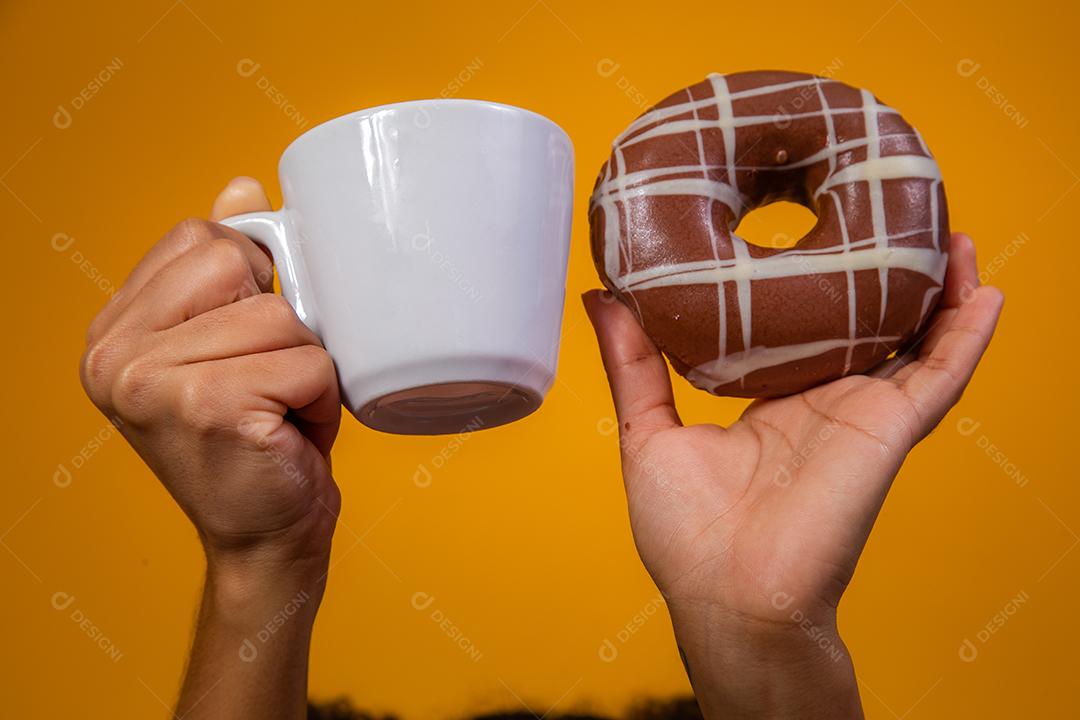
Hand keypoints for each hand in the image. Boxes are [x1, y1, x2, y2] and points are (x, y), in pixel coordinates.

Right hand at [80, 177, 341, 577]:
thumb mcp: (233, 345)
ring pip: (282, 316)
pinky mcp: (207, 408)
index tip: (244, 342)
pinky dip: (321, 399)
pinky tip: (292, 432)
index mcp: (112, 332)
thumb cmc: (259, 439)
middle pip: (239, 265)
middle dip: (280, 322)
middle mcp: (113, 355)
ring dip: (306, 366)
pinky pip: (307, 363)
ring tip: (281, 411)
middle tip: (266, 381)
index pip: (199, 238)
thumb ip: (226, 268)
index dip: (250, 280)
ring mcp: (152, 382)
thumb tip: (241, 186)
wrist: (266, 539)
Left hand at [584, 233, 1002, 717]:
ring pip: (918, 341)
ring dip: (939, 291)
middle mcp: (826, 404)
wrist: (729, 595)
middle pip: (871, 328)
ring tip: (948, 236)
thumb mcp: (646, 431)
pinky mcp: (889, 430)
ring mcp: (862, 415)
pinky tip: (986, 292)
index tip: (810, 232)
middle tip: (892, 218)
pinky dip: (969, 334)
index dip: (817, 288)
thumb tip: (601, 297)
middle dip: (886, 278)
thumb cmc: (687, 537)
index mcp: (775, 403)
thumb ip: (631, 363)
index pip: (806, 332)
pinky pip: (943, 375)